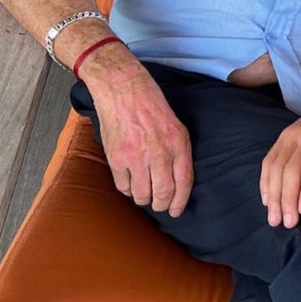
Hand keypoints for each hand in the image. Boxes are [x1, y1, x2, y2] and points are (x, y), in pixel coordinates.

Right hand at [94, 68, 192, 217]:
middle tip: (159, 205)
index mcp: (178, 143)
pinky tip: (130, 183)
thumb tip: (178, 180)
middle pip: (162, 193)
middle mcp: (159, 152)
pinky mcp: (116, 158)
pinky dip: (127, 190)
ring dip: (143, 199)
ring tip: (144, 194)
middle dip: (161, 204)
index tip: (176, 210)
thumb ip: (178, 152)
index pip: (184, 182)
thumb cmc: (152, 106)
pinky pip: (123, 187)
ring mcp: (136, 157)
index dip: (181, 201)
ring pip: (141, 194)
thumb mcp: (176, 126)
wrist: (124, 90)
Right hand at [260, 84, 300, 228]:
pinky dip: (266, 181)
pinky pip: (269, 160)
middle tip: (288, 223)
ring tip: (275, 218)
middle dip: (287, 198)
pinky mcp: (283, 136)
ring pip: (277, 167)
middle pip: (292, 169)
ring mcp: (292, 134)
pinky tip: (267, 200)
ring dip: (273, 194)